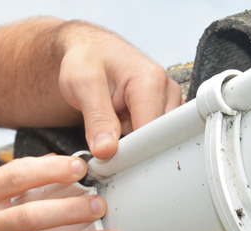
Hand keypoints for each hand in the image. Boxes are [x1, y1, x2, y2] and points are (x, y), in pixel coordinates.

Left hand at [54, 21, 183, 158]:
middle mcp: (167, 89)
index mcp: (151, 80)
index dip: (131, 151)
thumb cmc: (86, 60)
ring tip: (116, 127)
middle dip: (134, 148)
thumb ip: (96, 118)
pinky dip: (140, 138)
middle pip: (159, 138)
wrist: (90, 51)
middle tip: (109, 144)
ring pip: (159, 140)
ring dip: (137, 142)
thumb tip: (107, 150)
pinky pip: (157, 136)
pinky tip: (125, 126)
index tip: (111, 160)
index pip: (151, 132)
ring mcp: (169, 100)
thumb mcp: (81, 84)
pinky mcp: (166, 109)